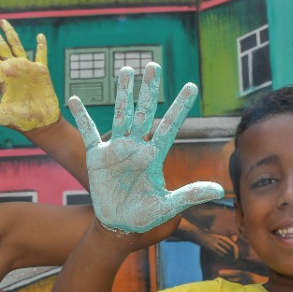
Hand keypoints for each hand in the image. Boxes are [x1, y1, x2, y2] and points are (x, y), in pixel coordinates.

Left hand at [0, 18, 60, 131]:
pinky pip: (41, 55)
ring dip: (10, 33)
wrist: (40, 124)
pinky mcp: (41, 72)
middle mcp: (12, 69)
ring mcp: (27, 69)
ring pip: (16, 45)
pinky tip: (40, 36)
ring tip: (2, 21)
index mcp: (2, 75)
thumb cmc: (20, 120)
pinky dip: (41, 46)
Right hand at [69, 62, 224, 233]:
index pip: (170, 126)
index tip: (192, 86)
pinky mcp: (97, 157)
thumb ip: (190, 194)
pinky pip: (88, 133)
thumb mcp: (168, 206)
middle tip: (153, 65)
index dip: (180, 106)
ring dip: (123, 93)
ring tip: (126, 70)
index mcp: (154, 156)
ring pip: (120, 115)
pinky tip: (74, 99)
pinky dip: (81, 117)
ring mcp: (116, 150)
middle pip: (144, 113)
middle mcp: (137, 147)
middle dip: (149, 90)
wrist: (118, 226)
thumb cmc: (145, 216)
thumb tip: (218, 189)